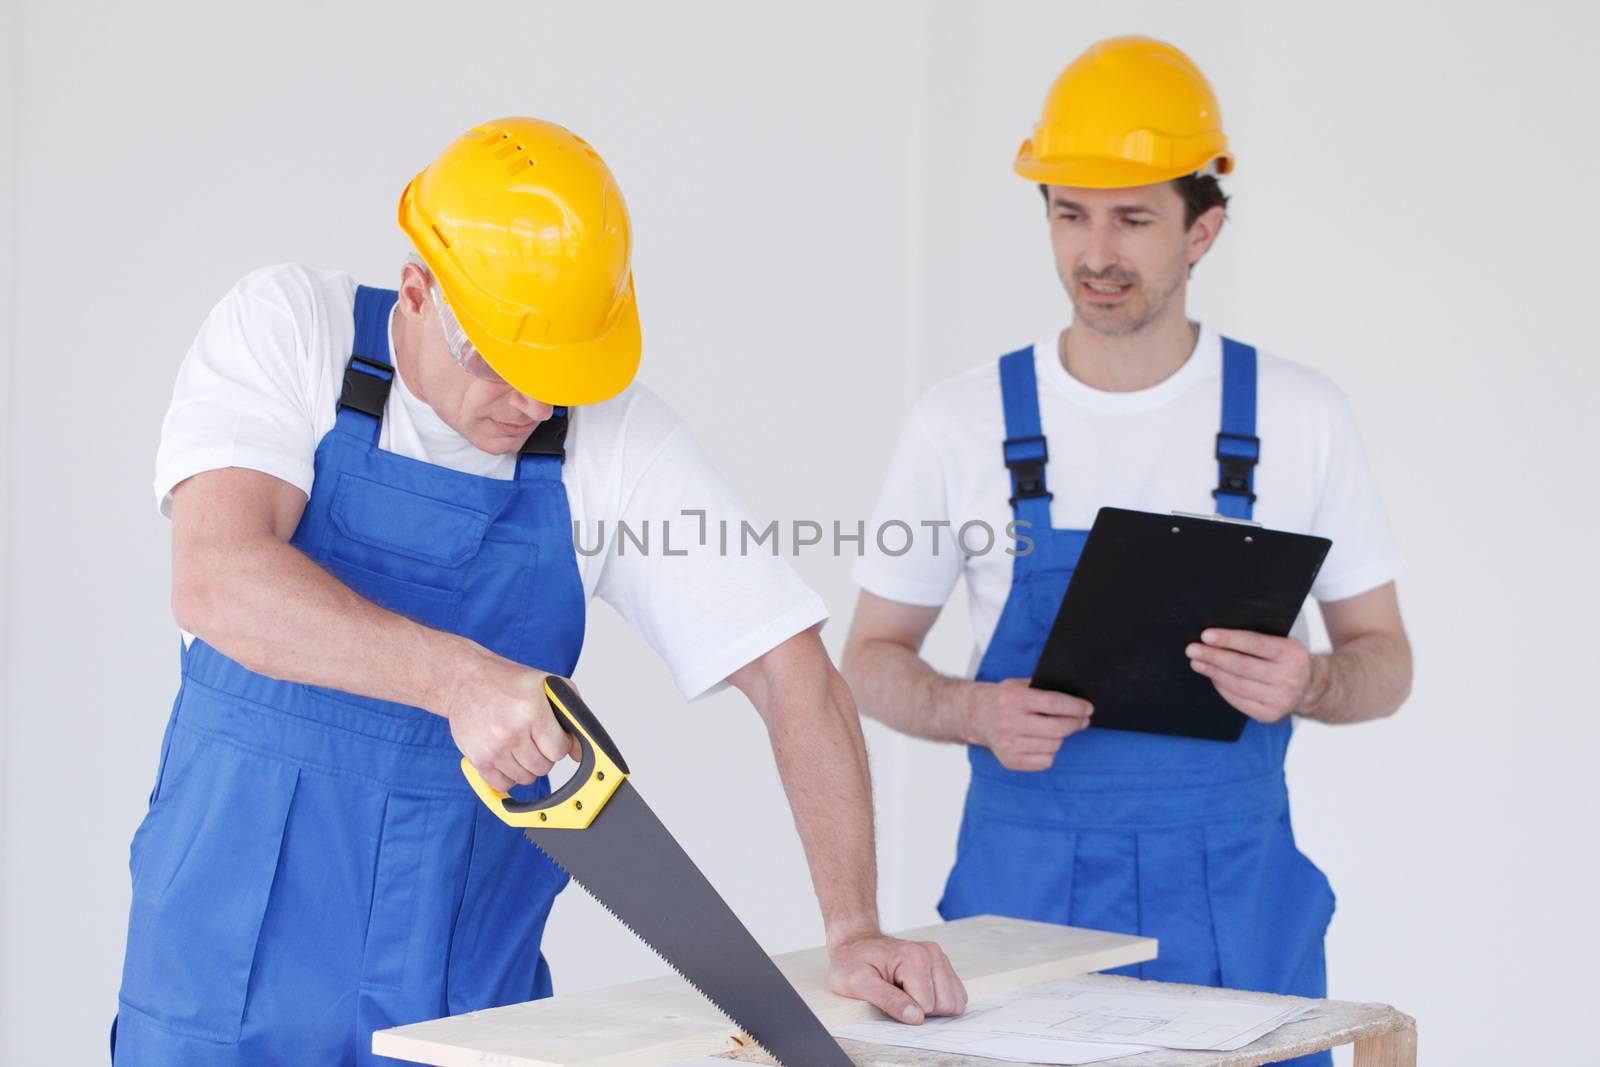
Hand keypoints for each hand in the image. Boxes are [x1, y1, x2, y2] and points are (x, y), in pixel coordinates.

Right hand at [443, 651, 580, 790]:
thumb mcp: (548, 685)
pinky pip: (503, 784)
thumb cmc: (507, 682)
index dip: (560, 745)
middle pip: (543, 767)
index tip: (553, 737)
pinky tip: (507, 756)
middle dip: (544, 755)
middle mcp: (511, 732)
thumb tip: (579, 750)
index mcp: (532, 712)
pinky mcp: (477, 759)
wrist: (465, 680)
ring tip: (520, 744)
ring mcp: (493, 748)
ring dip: (526, 765)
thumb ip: (572, 714)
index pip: (559, 751)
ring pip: (525, 778)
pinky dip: (508, 775)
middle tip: (534, 738)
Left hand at [828, 932, 966, 1023]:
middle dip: (924, 1011)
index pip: (928, 1006)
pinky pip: (956, 996)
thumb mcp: (859, 983)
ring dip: (933, 1007)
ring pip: (955, 1002)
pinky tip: (918, 993)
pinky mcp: (943, 965)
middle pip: (946, 1004)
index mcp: (914, 958)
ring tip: (908, 994)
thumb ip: (888, 1000)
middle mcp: (932, 954)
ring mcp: (939, 958)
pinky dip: (940, 1002)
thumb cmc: (853, 963)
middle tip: (898, 997)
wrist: (855, 943)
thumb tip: (916, 1018)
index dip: (907, 1011)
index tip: (889, 999)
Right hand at [965, 678, 1091, 770]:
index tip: (1088, 708)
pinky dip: (1050, 752)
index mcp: (1013, 699)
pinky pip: (1045, 761)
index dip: (1075, 707)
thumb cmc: (1003, 698)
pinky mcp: (1009, 760)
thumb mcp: (1018, 685)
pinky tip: (1044, 742)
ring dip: (1062, 737)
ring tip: (1057, 729)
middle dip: (1076, 724)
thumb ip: (1042, 690)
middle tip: (1083, 720)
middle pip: (1057, 728)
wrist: (975, 716)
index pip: (1053, 704)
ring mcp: (1008, 744)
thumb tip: (1075, 700)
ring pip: (1054, 746)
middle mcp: (1009, 722)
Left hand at [1185, 629, 1317, 723]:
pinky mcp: (1270, 715)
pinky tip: (1212, 678)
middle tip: (1192, 649)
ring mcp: (1280, 699)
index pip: (1254, 643)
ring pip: (1237, 684)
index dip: (1228, 639)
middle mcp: (1288, 678)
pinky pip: (1238, 700)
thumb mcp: (1283, 642)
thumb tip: (1218, 635)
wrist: (1309, 687)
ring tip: (1197, 663)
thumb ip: (1259, 638)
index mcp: (1292, 654)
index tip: (1206, 635)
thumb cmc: (1287, 659)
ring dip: (1212, 672)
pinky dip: (1222, 688)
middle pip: (1241, 666)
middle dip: (1213, 656)